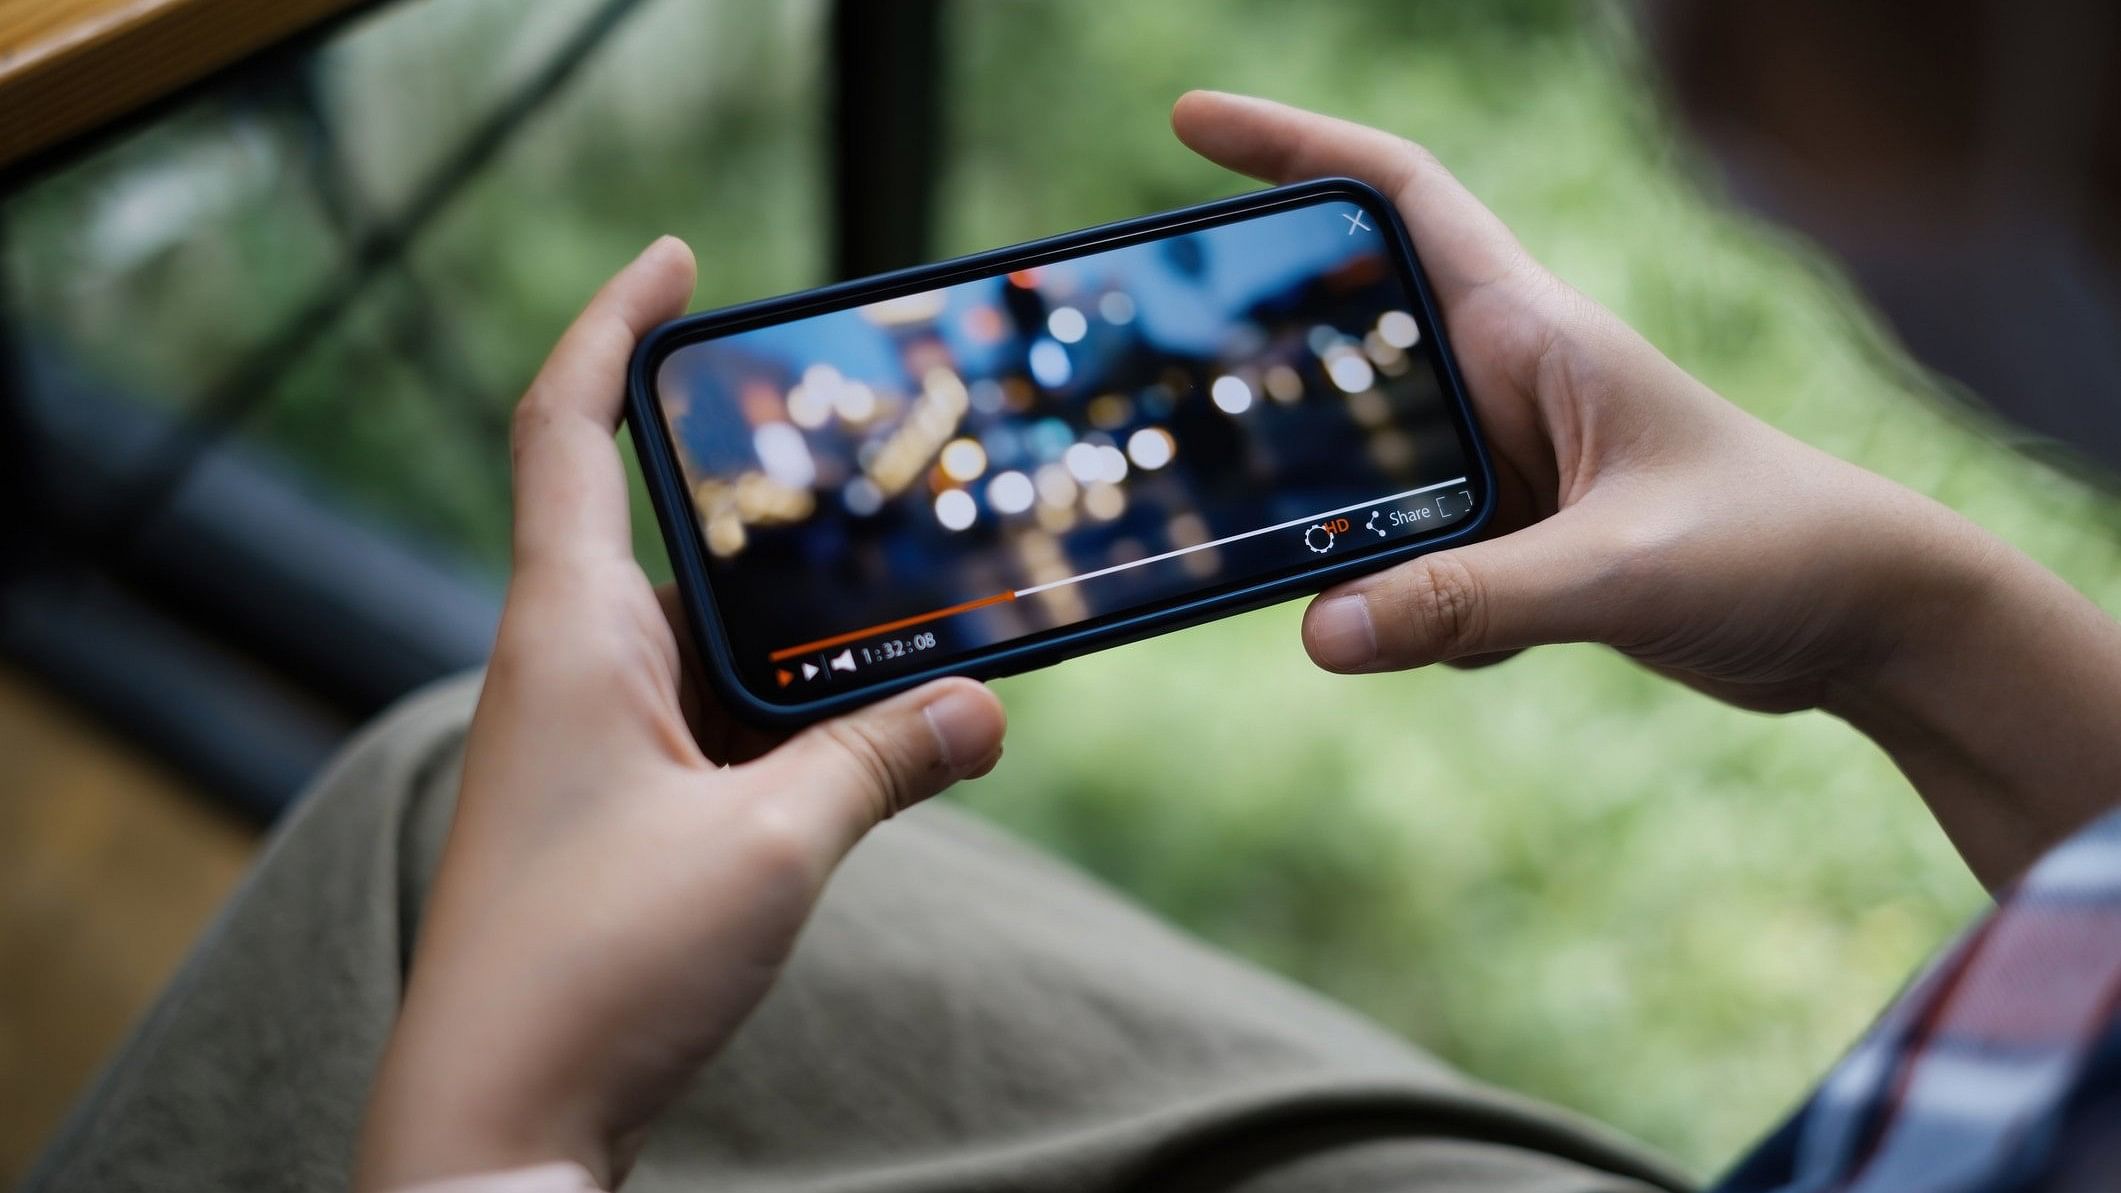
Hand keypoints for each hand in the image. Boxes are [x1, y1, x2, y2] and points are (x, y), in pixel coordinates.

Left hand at [355, 239, 1006, 1189]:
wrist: (498, 1130)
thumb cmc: (593, 974)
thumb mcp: (772, 847)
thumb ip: (881, 759)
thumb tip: (982, 708)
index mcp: (567, 634)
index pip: (565, 428)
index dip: (614, 327)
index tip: (676, 261)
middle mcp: (571, 670)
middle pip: (674, 530)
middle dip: (775, 498)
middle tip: (880, 467)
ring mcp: (594, 744)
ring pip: (714, 639)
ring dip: (804, 629)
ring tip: (920, 610)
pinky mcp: (622, 811)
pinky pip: (720, 719)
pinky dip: (794, 710)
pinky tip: (880, 733)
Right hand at [1173, 92, 2120, 885]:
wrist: (1868, 622)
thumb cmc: (1778, 550)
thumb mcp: (1619, 571)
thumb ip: (1470, 600)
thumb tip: (1318, 630)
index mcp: (1534, 329)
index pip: (1398, 195)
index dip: (1293, 145)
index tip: (1189, 123)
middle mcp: (1508, 379)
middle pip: (1350, 332)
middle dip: (1271, 362)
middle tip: (1183, 396)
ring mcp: (1509, 460)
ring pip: (1371, 464)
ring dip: (1343, 521)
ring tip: (1316, 572)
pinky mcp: (1519, 536)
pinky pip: (1415, 556)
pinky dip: (1418, 610)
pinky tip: (1482, 652)